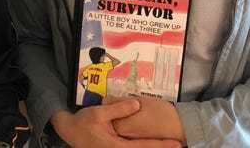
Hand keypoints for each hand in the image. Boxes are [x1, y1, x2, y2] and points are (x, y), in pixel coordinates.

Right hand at [51, 99, 179, 147]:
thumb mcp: (99, 113)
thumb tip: (137, 104)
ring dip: (152, 146)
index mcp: (116, 147)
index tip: (176, 143)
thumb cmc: (83, 123)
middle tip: (180, 144)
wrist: (69, 132)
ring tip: (170, 144)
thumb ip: (118, 109)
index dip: (160, 145)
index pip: (143, 147)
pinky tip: (152, 142)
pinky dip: (143, 145)